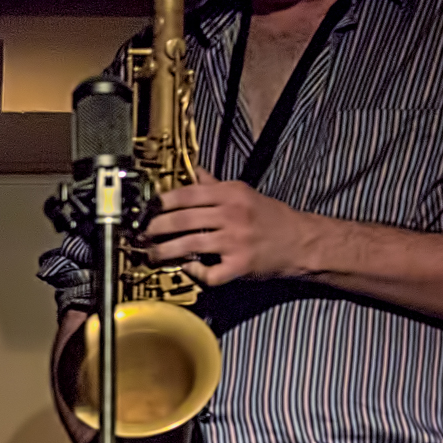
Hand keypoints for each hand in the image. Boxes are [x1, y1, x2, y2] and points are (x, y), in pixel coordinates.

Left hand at [139, 180, 320, 286]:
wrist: (302, 242)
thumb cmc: (271, 217)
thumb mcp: (244, 193)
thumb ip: (215, 185)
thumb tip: (194, 170)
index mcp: (230, 194)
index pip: (185, 195)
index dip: (159, 204)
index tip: (144, 211)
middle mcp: (232, 214)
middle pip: (181, 220)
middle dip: (154, 228)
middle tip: (139, 235)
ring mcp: (235, 241)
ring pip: (188, 245)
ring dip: (164, 251)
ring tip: (151, 255)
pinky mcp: (240, 265)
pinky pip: (209, 272)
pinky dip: (194, 272)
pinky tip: (188, 268)